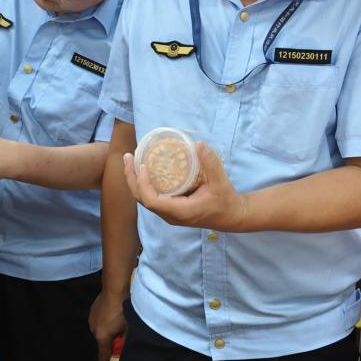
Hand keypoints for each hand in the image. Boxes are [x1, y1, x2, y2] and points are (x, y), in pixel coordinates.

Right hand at [88, 290, 126, 360]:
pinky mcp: (91, 311)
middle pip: (103, 341)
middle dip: (111, 340)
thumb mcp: (128, 327)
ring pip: (101, 330)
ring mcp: (91, 319)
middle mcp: (93, 330)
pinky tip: (112, 312)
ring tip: (118, 317)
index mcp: (102, 336)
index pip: (103, 356)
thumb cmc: (123, 309)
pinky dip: (105, 320)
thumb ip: (125, 340)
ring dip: (108, 329)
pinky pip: (99, 321)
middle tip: (122, 330)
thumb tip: (123, 345)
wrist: (114, 289)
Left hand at [122, 141, 247, 232]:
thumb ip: (211, 163)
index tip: (143, 166)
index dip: (143, 184)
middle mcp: (171, 215)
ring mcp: (170, 214)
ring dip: (136, 181)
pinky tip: (144, 170)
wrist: (232, 217)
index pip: (151, 201)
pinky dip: (144, 184)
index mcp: (180, 211)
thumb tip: (199, 144)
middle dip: (132, 179)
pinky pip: (152, 198)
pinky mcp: (172, 210)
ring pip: (145, 200)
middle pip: (142, 199)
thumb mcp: (221, 182)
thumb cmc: (226, 201)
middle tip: (128, 157)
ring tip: (132, 161)